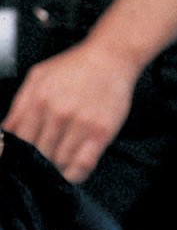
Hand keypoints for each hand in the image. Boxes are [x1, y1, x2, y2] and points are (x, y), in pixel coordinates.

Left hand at [2, 37, 139, 182]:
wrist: (113, 55)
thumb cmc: (76, 65)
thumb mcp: (39, 76)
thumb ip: (19, 105)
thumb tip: (4, 135)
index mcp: (39, 100)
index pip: (21, 143)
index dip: (21, 153)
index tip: (28, 154)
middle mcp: (59, 113)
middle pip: (39, 156)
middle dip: (41, 159)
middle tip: (48, 153)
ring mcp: (81, 123)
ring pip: (59, 164)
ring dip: (58, 166)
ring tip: (62, 156)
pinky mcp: (101, 131)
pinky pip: (82, 166)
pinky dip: (75, 174)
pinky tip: (73, 168)